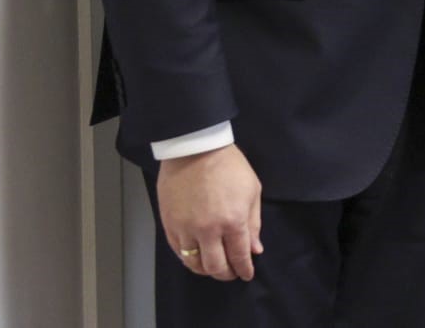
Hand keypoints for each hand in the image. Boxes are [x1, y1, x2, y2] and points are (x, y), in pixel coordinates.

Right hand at [157, 144, 262, 281]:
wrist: (196, 150)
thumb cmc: (229, 166)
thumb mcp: (252, 190)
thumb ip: (254, 223)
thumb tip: (254, 249)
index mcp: (233, 221)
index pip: (239, 256)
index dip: (244, 269)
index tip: (247, 274)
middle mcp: (208, 230)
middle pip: (216, 267)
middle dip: (226, 275)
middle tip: (231, 274)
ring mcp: (186, 229)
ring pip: (194, 264)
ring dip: (206, 270)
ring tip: (214, 268)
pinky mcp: (169, 225)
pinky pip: (178, 252)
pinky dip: (188, 260)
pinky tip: (196, 257)